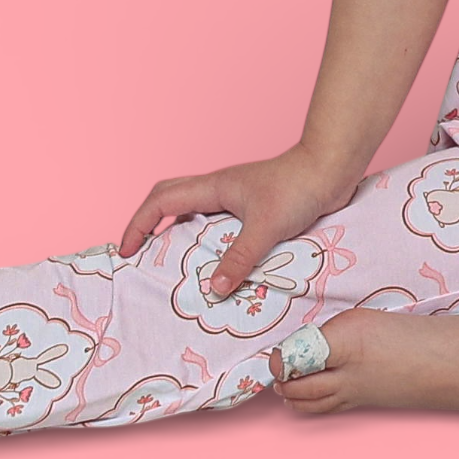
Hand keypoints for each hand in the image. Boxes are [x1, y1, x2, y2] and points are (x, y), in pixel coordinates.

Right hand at [118, 144, 359, 292]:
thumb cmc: (299, 188)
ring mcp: (236, 199)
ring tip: (177, 272)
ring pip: (195, 215)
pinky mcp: (255, 209)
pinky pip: (220, 227)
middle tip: (142, 258)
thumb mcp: (266, 227)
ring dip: (181, 237)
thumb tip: (212, 288)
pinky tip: (220, 269)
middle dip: (149, 227)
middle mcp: (219, 191)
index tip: (126, 251)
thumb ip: (239, 257)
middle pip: (169, 201)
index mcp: (213, 188)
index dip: (138, 224)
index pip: (160, 200)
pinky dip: (210, 245)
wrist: (332, 170)